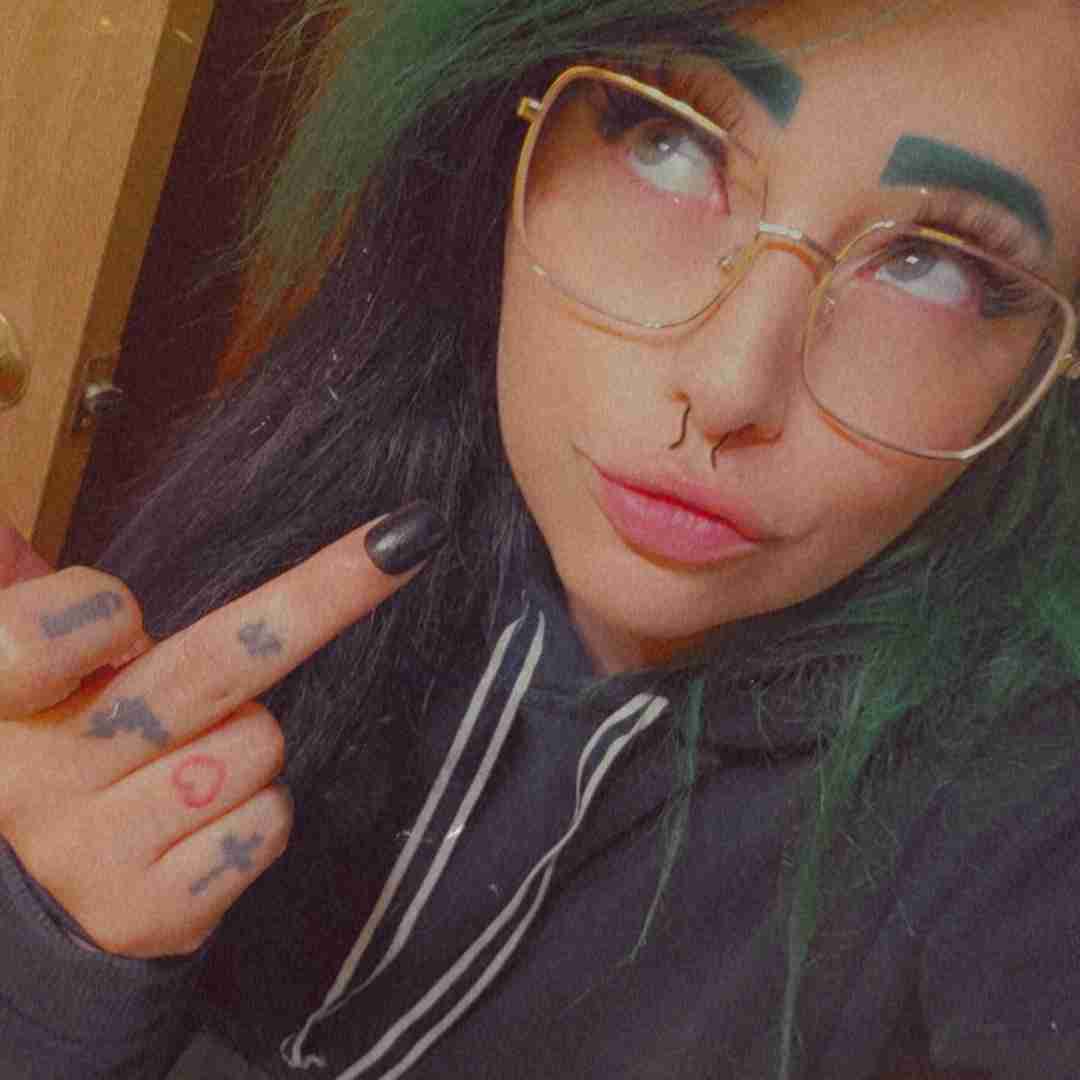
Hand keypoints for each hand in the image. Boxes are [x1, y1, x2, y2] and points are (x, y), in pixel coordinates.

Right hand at [0, 503, 446, 957]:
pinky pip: (265, 823)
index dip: (93, 616)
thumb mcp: (27, 689)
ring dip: (251, 744)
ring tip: (192, 764)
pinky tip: (207, 824)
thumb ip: (32, 611)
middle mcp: (36, 781)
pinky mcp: (150, 912)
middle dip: (318, 598)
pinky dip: (259, 812)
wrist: (35, 918)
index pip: (36, 638)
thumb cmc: (58, 765)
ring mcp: (94, 853)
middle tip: (393, 549)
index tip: (125, 616)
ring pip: (254, 746)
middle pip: (205, 671)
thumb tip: (8, 527)